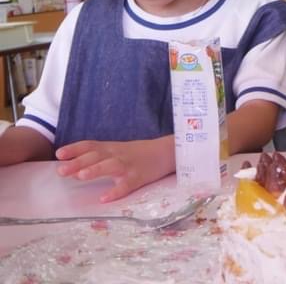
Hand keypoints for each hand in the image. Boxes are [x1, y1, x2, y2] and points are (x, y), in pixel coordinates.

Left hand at [56, 137, 174, 202]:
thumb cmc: (140, 154)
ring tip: (81, 176)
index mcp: (112, 148)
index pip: (91, 145)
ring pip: (111, 166)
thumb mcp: (119, 150)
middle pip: (97, 156)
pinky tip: (105, 198)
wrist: (168, 152)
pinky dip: (116, 191)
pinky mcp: (140, 177)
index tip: (59, 154)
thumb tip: (75, 167)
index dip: (75, 149)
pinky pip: (127, 185)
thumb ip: (100, 156)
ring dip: (96, 170)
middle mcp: (118, 155)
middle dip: (78, 162)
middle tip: (61, 170)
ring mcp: (129, 166)